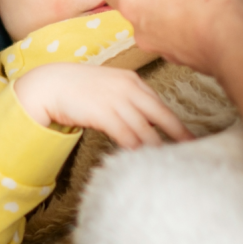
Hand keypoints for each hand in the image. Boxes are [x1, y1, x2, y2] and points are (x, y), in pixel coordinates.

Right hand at [14, 63, 193, 148]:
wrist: (50, 84)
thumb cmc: (78, 88)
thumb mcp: (108, 86)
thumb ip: (126, 99)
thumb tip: (142, 120)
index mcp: (132, 81)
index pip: (159, 103)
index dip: (174, 122)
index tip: (187, 135)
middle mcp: (128, 89)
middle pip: (161, 115)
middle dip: (178, 133)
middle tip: (193, 149)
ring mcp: (116, 100)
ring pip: (145, 129)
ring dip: (158, 147)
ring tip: (169, 162)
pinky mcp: (103, 114)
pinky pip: (126, 136)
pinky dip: (136, 149)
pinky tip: (143, 159)